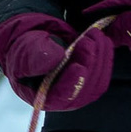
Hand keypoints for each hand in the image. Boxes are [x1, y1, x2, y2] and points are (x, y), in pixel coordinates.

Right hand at [0, 12, 114, 110]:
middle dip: (90, 62)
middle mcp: (64, 98)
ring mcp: (79, 90)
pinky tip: (103, 39)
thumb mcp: (25, 50)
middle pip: (84, 89)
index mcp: (43, 96)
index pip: (61, 97)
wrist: (35, 42)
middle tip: (88, 39)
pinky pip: (104, 73)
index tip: (78, 66)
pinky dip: (106, 55)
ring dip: (101, 56)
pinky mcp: (90, 79)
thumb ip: (37, 56)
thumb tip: (57, 58)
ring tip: (95, 33)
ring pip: (98, 81)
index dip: (71, 84)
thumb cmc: (25, 49)